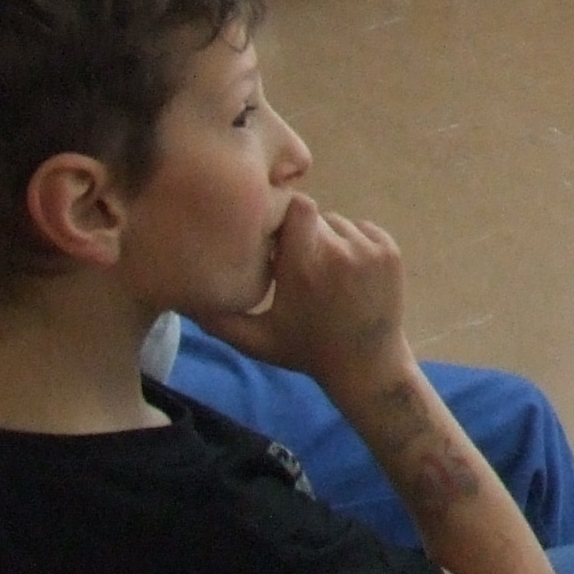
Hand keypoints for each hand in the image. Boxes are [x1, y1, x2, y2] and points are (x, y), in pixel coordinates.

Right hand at [201, 193, 407, 394]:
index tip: (276, 236)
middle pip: (314, 217)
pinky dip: (353, 244)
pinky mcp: (391, 251)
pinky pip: (363, 229)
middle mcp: (339, 251)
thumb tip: (182, 297)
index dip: (284, 216)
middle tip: (297, 264)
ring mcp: (370, 249)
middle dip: (302, 235)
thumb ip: (217, 319)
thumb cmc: (306, 352)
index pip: (297, 207)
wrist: (368, 365)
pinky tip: (346, 274)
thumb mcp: (256, 341)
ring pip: (339, 223)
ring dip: (328, 240)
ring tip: (323, 273)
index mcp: (304, 266)